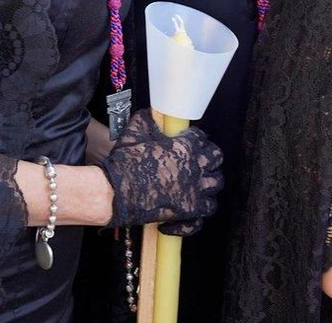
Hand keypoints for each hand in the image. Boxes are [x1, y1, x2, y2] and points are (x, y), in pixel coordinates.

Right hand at [96, 109, 221, 235]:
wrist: (115, 191)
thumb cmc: (125, 163)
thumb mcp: (134, 132)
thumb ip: (146, 120)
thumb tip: (150, 114)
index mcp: (184, 147)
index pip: (201, 137)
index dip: (195, 137)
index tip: (190, 140)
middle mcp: (194, 168)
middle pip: (216, 160)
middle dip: (209, 158)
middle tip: (199, 159)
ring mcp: (193, 192)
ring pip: (214, 187)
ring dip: (208, 185)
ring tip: (199, 185)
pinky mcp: (187, 212)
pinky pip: (202, 216)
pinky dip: (194, 219)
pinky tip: (184, 217)